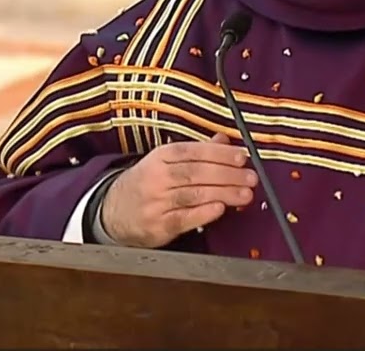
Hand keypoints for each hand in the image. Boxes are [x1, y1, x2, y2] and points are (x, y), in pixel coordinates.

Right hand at [99, 132, 257, 247]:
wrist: (113, 212)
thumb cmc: (147, 184)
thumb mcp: (165, 162)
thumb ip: (196, 152)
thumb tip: (223, 140)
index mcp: (160, 157)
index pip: (193, 152)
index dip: (219, 154)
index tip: (242, 156)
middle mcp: (157, 177)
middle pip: (196, 173)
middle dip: (227, 175)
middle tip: (251, 177)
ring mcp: (156, 202)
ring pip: (193, 195)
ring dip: (223, 193)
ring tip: (245, 194)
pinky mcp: (158, 225)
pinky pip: (184, 218)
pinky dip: (204, 213)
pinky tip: (220, 209)